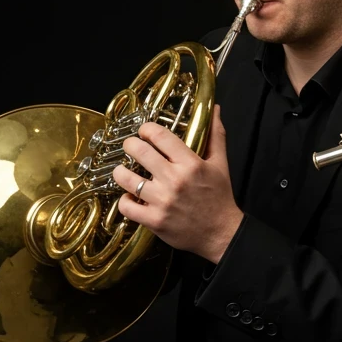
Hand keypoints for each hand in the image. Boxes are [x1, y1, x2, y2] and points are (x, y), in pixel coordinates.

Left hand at [112, 105, 242, 263]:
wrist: (221, 233)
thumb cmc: (220, 197)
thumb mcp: (221, 164)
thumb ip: (215, 135)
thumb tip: (214, 109)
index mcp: (191, 164)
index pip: (160, 136)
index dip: (147, 129)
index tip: (144, 131)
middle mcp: (175, 180)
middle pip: (139, 152)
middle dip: (130, 145)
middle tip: (130, 146)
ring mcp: (162, 201)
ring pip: (126, 178)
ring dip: (120, 172)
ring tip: (123, 171)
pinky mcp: (154, 220)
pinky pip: (126, 206)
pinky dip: (124, 200)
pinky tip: (131, 197)